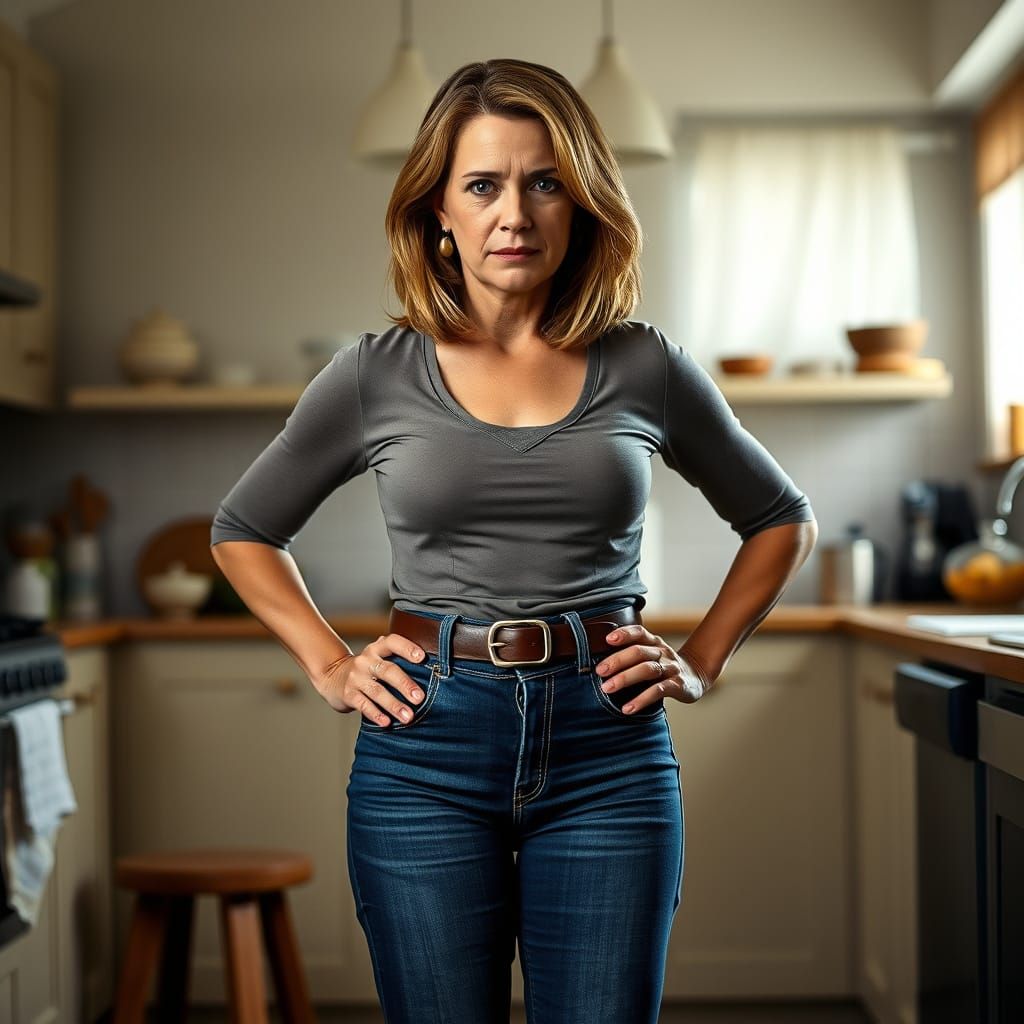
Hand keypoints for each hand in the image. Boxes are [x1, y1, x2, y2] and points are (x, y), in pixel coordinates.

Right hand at [313, 633, 427, 725]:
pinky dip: (376, 714)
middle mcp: (365, 661)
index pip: (392, 642)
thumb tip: (432, 669)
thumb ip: (398, 659)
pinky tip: (387, 722)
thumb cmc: (368, 669)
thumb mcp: (379, 658)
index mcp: (377, 649)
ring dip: (393, 705)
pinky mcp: (348, 694)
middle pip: (387, 670)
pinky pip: (363, 705)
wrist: (333, 676)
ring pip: (376, 691)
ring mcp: (355, 678)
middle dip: (404, 684)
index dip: (407, 648)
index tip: (421, 658)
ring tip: (408, 716)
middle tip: (419, 698)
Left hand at [594, 624, 711, 711]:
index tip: (607, 639)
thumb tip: (598, 662)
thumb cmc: (663, 666)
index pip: (639, 632)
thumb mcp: (650, 654)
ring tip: (607, 688)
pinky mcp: (678, 685)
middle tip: (600, 671)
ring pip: (648, 669)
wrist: (695, 676)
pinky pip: (659, 690)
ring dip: (625, 678)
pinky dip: (642, 699)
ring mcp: (671, 668)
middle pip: (639, 651)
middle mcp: (662, 652)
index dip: (624, 634)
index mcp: (654, 642)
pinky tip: (628, 708)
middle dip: (617, 660)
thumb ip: (631, 654)